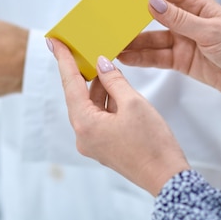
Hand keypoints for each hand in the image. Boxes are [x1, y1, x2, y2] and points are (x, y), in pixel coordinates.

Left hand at [48, 38, 190, 196]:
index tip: (54, 41)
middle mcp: (83, 135)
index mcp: (85, 124)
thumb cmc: (152, 143)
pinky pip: (100, 117)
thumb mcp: (133, 103)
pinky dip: (107, 102)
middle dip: (85, 73)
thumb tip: (102, 64)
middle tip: (82, 48)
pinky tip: (117, 88)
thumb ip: (114, 80)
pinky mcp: (104, 146)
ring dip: (101, 88)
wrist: (167, 178)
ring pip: (92, 106)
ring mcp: (93, 143)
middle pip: (80, 95)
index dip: (63, 60)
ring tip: (109, 67)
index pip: (70, 84)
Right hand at [115, 0, 220, 100]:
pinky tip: (124, 56)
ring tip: (109, 40)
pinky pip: (156, 57)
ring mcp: (182, 40)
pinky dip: (140, 57)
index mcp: (196, 4)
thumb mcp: (212, 31)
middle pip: (150, 11)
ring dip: (130, 39)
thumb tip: (151, 1)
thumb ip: (180, 19)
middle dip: (127, 10)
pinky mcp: (181, 60)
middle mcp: (185, 19)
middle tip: (103, 9)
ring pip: (149, 37)